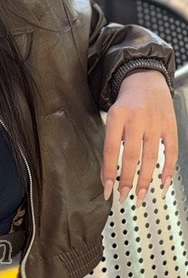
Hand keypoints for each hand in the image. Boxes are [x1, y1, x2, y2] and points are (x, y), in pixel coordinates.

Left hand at [102, 70, 177, 203]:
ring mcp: (156, 123)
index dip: (109, 171)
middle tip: (123, 196)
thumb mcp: (112, 118)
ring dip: (145, 180)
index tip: (107, 189)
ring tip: (140, 196)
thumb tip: (108, 175)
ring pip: (151, 157)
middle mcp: (138, 119)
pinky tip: (163, 184)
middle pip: (132, 155)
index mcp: (117, 116)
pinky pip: (171, 152)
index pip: (111, 149)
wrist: (146, 81)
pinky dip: (168, 170)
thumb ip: (111, 142)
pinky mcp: (171, 126)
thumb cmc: (126, 104)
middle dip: (127, 180)